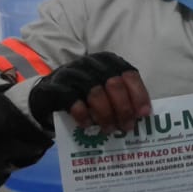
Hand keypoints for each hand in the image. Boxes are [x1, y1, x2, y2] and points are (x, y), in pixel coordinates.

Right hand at [29, 52, 150, 133]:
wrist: (49, 95)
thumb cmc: (85, 94)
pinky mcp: (57, 86)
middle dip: (124, 108)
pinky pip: (74, 101)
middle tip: (126, 127)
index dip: (139, 95)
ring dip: (106, 115)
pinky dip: (84, 115)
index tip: (143, 115)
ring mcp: (73, 73)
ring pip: (96, 93)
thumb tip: (142, 115)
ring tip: (109, 129)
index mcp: (108, 61)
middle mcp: (92, 63)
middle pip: (114, 84)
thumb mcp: (106, 90)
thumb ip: (123, 97)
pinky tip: (88, 125)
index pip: (129, 74)